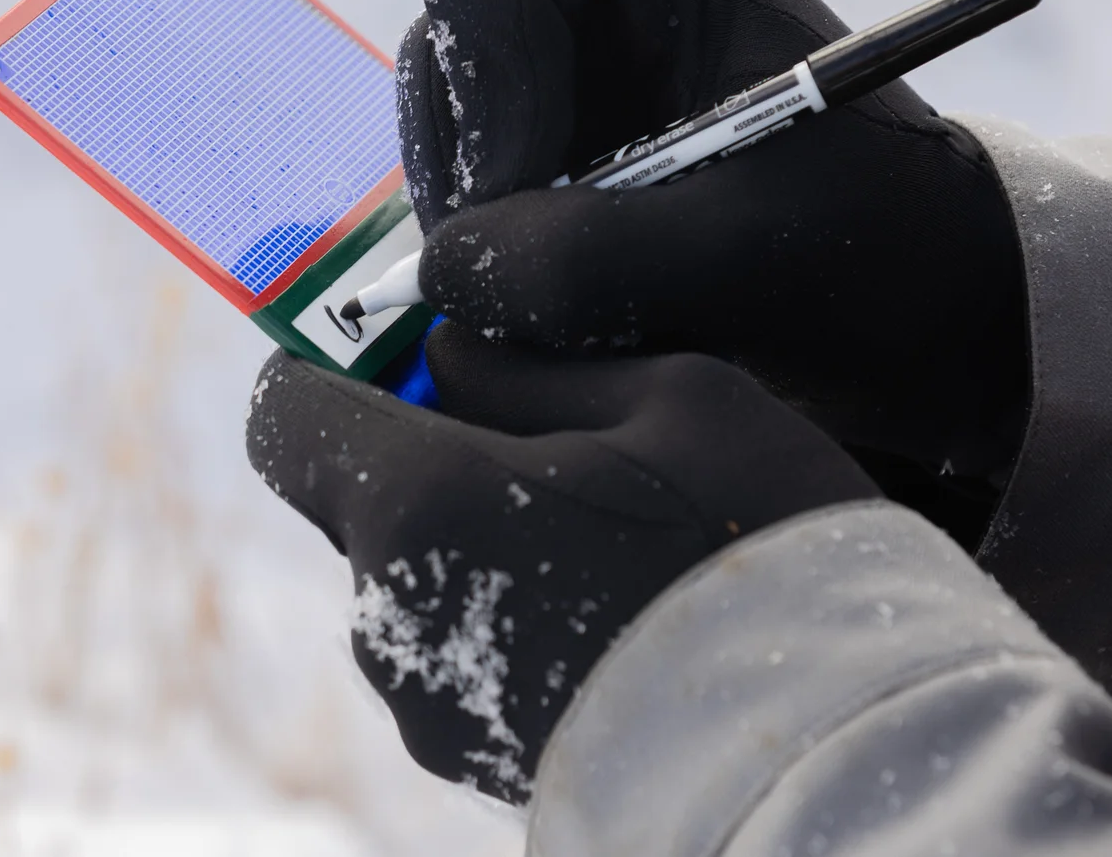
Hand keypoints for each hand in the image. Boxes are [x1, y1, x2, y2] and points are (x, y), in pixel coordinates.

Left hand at [245, 321, 875, 801]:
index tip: (423, 355)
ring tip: (613, 537)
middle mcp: (388, 616)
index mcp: (416, 505)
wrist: (826, 756)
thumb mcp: (673, 395)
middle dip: (430, 451)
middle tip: (561, 437)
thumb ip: (532, 360)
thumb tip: (448, 352)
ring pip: (412, 574)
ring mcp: (425, 704)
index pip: (284, 416)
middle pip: (357, 497)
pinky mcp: (471, 759)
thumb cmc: (754, 550)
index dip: (336, 366)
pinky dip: (508, 610)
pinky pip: (456, 649)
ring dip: (477, 534)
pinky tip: (618, 610)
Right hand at [396, 0, 1030, 524]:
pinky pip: (463, 185)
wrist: (927, 304)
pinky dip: (492, 252)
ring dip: (479, 225)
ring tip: (573, 300)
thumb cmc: (876, 253)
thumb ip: (587, 260)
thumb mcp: (742, 259)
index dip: (486, 96)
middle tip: (538, 279)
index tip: (534, 205)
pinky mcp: (553, 138)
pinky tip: (570, 299)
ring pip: (441, 128)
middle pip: (443, 51)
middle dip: (475, 174)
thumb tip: (442, 272)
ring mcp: (569, 64)